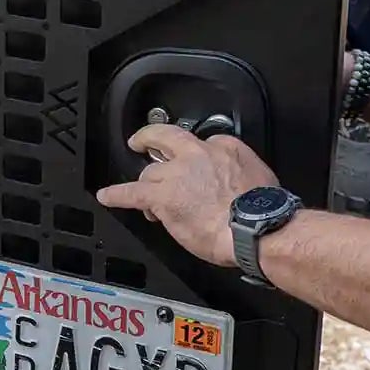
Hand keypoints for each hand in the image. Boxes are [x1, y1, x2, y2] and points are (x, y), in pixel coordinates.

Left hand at [95, 125, 279, 268]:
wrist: (255, 229)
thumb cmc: (262, 212)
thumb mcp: (261, 177)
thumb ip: (240, 173)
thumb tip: (234, 183)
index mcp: (225, 148)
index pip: (203, 144)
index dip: (195, 157)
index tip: (194, 166)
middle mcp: (198, 154)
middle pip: (166, 140)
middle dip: (151, 139)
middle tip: (143, 142)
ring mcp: (177, 173)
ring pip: (150, 173)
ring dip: (148, 186)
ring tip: (145, 200)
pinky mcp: (161, 195)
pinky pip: (132, 192)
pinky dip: (117, 194)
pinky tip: (107, 195)